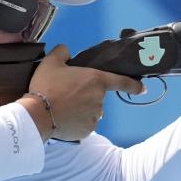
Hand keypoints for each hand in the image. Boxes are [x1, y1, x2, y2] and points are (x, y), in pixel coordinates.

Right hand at [20, 44, 144, 140]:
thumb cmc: (46, 86)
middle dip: (85, 95)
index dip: (134, 85)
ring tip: (62, 107)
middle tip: (66, 94)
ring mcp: (95, 116)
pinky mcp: (87, 130)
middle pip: (96, 96)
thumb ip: (62, 52)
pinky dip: (76, 122)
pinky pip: (84, 124)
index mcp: (96, 80)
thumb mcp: (51, 62)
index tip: (143, 89)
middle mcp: (100, 99)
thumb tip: (66, 50)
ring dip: (81, 109)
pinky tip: (63, 118)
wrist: (37, 115)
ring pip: (90, 111)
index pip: (122, 82)